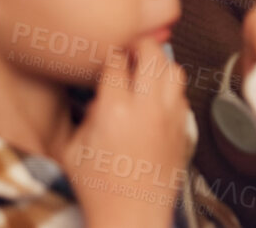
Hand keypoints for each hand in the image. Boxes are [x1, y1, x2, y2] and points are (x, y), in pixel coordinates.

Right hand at [62, 37, 188, 227]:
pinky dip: (170, 88)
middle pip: (152, 54)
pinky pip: (182, 94)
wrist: (132, 214)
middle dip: (140, 45)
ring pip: (174, 70)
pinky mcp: (183, 128)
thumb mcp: (73, 149)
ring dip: (160, 64)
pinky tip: (157, 98)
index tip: (107, 54)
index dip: (110, 53)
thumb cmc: (97, 188)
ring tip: (145, 69)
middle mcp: (146, 107)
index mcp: (114, 109)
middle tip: (130, 49)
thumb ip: (84, 115)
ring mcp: (169, 116)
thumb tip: (99, 96)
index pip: (116, 61)